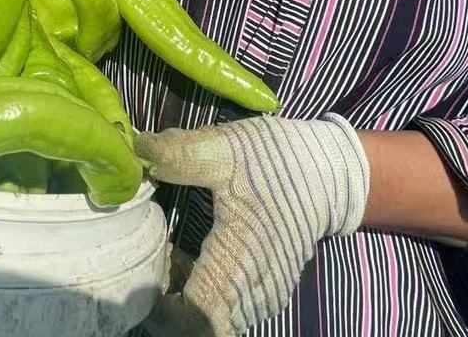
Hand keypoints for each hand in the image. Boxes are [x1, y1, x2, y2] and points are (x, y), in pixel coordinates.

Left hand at [135, 114, 369, 335]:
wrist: (330, 171)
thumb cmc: (278, 161)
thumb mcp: (226, 148)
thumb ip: (181, 155)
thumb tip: (136, 148)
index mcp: (239, 265)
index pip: (192, 321)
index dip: (159, 308)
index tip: (144, 271)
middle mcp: (254, 293)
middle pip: (199, 330)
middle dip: (167, 306)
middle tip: (152, 262)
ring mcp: (264, 296)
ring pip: (213, 324)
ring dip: (184, 301)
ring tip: (169, 256)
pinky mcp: (267, 291)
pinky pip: (227, 312)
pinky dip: (202, 296)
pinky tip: (189, 259)